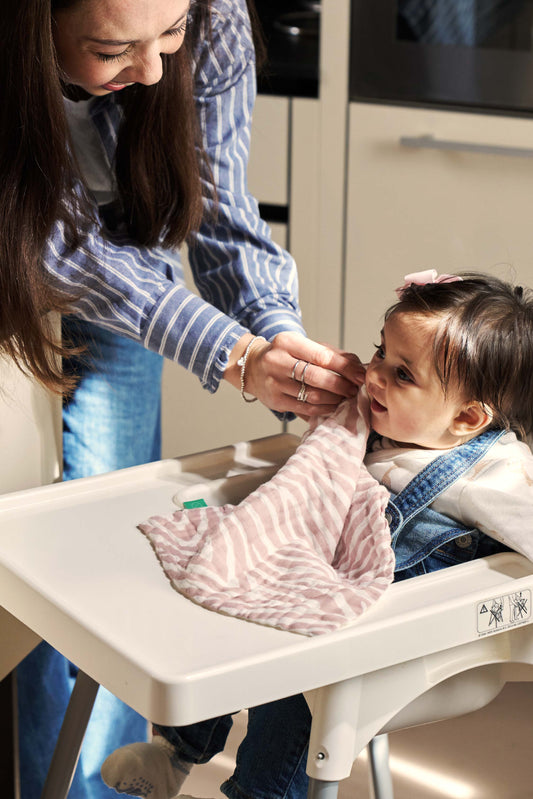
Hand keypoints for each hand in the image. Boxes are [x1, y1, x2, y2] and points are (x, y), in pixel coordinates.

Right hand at [225, 332, 364, 416]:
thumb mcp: (303, 346)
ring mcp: (274, 383)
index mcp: (287, 342)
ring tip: (346, 398)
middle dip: (341, 385)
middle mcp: (277, 361)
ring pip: (312, 395)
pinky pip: (305, 408)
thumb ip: (331, 354)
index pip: (322, 356)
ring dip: (335, 399)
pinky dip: (323, 409)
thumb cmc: (284, 355)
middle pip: (317, 377)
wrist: (252, 367)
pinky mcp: (275, 401)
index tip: (360, 376)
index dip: (345, 368)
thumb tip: (359, 367)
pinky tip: (332, 406)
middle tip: (354, 389)